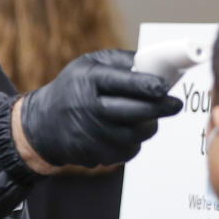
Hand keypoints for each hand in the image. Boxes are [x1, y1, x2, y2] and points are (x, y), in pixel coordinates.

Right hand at [19, 49, 182, 167]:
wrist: (42, 125)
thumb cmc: (74, 88)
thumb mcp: (90, 64)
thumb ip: (123, 62)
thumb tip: (159, 66)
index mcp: (87, 80)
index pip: (120, 82)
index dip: (145, 85)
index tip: (165, 86)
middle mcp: (86, 108)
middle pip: (132, 112)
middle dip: (159, 108)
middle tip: (176, 104)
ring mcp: (89, 135)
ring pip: (134, 135)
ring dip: (148, 126)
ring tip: (149, 116)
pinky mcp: (93, 155)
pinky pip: (127, 151)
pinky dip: (134, 142)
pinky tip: (128, 131)